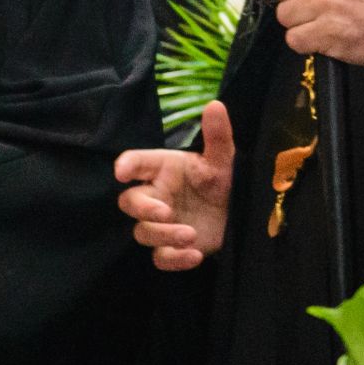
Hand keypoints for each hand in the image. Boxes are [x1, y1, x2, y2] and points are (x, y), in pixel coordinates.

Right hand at [115, 99, 234, 270]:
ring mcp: (161, 224)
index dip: (126, 165)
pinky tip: (194, 255)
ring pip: (143, 232)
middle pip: (129, 202)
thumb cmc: (226, 180)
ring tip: (190, 235)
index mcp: (164, 169)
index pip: (136, 162)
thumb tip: (215, 105)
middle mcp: (156, 195)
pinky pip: (160, 258)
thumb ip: (218, 136)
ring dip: (162, 235)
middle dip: (143, 208)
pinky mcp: (171, 248)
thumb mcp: (225, 159)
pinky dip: (174, 259)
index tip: (122, 171)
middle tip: (165, 212)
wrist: (241, 215)